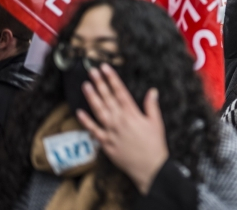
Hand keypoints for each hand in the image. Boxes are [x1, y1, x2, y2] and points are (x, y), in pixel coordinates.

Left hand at [76, 64, 168, 194]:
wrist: (149, 167)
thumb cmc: (154, 145)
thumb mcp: (157, 122)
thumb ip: (152, 105)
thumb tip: (152, 91)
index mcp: (132, 113)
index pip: (120, 91)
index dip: (112, 78)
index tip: (106, 68)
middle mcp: (120, 120)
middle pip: (107, 98)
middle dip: (99, 83)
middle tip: (92, 71)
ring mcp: (111, 131)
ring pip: (99, 111)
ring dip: (91, 97)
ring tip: (86, 85)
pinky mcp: (106, 143)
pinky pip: (94, 130)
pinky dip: (86, 121)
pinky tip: (80, 112)